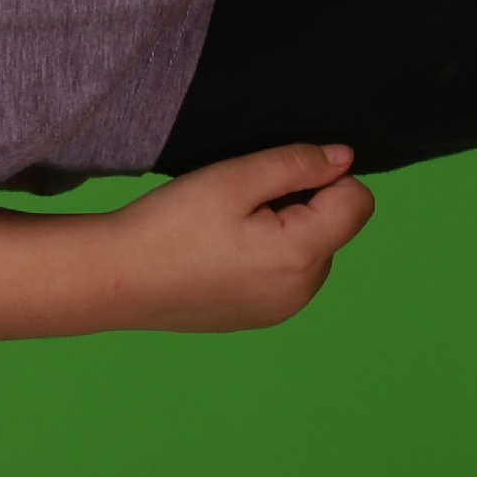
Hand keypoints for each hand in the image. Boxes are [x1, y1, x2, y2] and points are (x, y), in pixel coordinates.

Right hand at [105, 142, 378, 330]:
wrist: (119, 278)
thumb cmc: (171, 224)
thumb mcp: (233, 179)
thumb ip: (296, 163)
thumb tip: (344, 158)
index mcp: (302, 255)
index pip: (358, 201)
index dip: (324, 176)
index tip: (273, 177)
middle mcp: (303, 291)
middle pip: (335, 226)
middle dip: (301, 205)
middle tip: (239, 204)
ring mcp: (282, 310)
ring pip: (311, 251)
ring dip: (285, 231)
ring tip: (226, 228)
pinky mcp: (261, 318)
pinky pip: (287, 275)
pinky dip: (267, 256)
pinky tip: (221, 253)